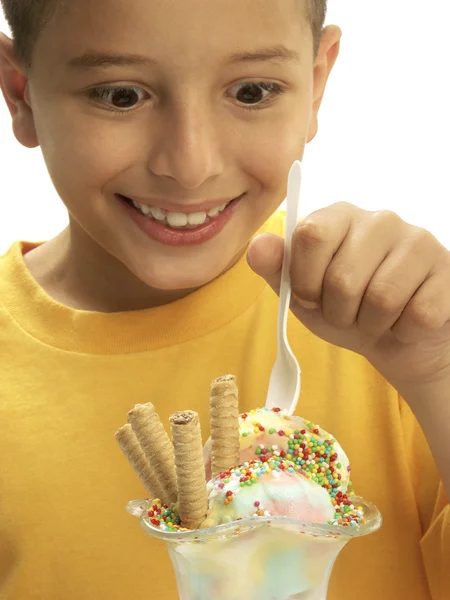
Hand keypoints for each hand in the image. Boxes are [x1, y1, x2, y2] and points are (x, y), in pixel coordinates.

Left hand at [248, 202, 449, 392]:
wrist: (396, 340)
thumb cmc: (346, 311)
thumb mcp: (303, 296)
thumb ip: (278, 271)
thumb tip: (257, 245)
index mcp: (338, 217)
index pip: (310, 236)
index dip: (305, 279)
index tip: (310, 296)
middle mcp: (380, 219)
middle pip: (343, 277)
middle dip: (339, 312)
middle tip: (348, 313)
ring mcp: (418, 241)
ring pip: (382, 299)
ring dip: (371, 325)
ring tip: (375, 318)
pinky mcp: (447, 269)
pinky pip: (417, 314)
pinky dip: (403, 331)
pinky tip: (404, 320)